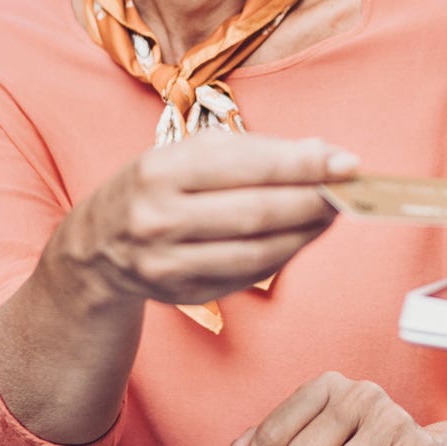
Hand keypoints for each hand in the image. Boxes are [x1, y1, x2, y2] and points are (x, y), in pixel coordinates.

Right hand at [54, 132, 355, 308]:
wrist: (97, 246)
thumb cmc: (156, 187)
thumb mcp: (189, 153)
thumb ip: (255, 151)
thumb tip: (322, 152)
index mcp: (161, 169)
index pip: (247, 166)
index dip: (303, 164)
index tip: (345, 161)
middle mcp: (159, 217)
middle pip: (258, 212)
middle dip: (313, 200)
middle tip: (349, 190)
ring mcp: (168, 263)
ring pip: (258, 252)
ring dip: (306, 233)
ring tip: (332, 214)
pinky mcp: (183, 294)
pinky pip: (248, 276)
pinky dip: (284, 256)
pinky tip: (302, 237)